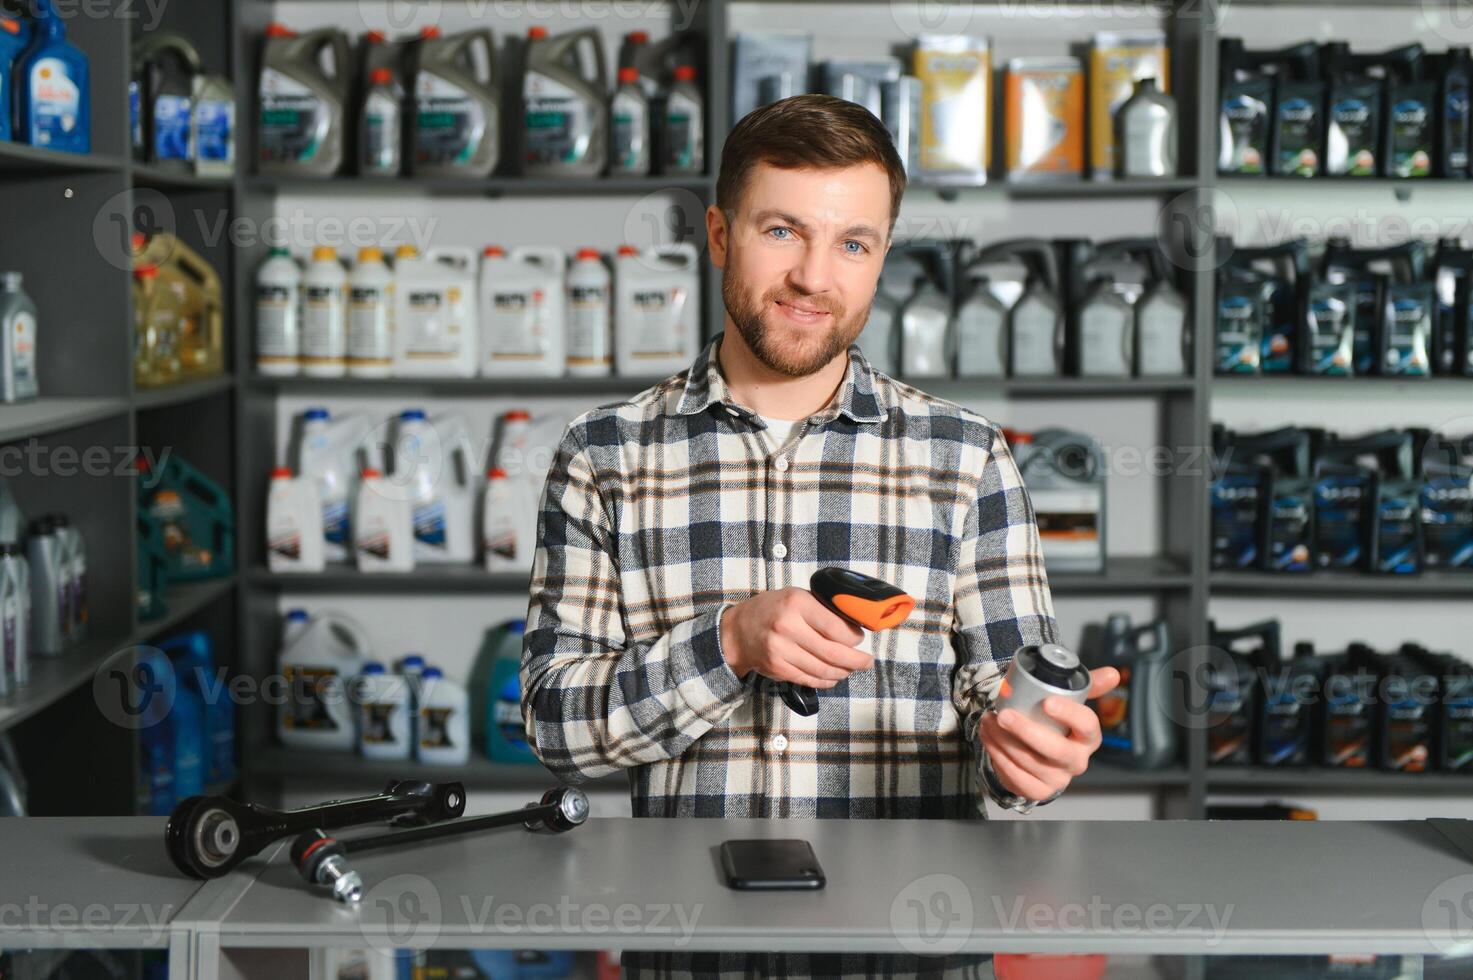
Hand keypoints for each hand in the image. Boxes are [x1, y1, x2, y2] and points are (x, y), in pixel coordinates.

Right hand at [720, 588, 872, 688]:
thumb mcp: (796, 596)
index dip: (854, 638)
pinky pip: (809, 679)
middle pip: (833, 652)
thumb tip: (854, 626)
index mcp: (797, 603)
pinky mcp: (777, 668)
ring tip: (851, 669)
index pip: (836, 627)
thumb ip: (822, 609)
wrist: (738, 630)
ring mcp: (781, 650)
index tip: (860, 639)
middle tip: (867, 662)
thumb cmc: (772, 610)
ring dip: (842, 672)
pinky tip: (833, 677)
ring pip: (822, 669)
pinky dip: (825, 681)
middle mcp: (788, 627)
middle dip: (856, 661)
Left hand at [978, 667, 1120, 801]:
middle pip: (1055, 749)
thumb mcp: (1072, 703)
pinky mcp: (1038, 791)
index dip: (1069, 714)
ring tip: (988, 720)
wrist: (1040, 755)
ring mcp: (1058, 779)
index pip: (1087, 726)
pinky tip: (989, 739)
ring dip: (1004, 740)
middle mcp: (1077, 761)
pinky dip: (998, 756)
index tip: (1047, 702)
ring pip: (1029, 762)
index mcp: (1089, 738)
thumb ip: (1088, 685)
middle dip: (1026, 731)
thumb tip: (1113, 673)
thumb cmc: (1056, 724)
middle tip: (1004, 715)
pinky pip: (1017, 777)